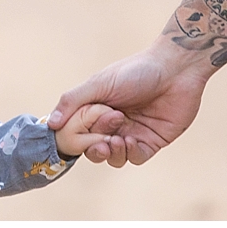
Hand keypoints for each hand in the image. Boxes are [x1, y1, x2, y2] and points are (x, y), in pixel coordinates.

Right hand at [48, 41, 208, 166]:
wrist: (175, 70)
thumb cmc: (135, 71)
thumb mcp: (98, 83)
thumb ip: (73, 101)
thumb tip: (51, 123)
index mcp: (96, 108)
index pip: (79, 131)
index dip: (77, 137)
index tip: (77, 137)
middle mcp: (112, 122)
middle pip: (95, 147)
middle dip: (94, 149)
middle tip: (101, 142)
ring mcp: (132, 132)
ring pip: (114, 156)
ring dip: (112, 153)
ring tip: (117, 140)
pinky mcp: (152, 140)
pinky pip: (136, 157)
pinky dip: (131, 153)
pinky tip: (132, 140)